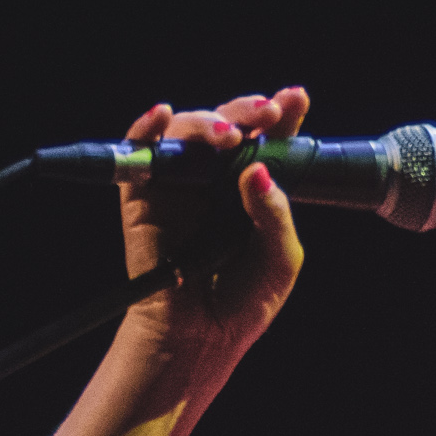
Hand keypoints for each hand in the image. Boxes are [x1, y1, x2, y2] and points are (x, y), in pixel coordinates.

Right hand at [117, 88, 308, 353]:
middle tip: (266, 112)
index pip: (271, 141)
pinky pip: (140, 153)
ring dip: (208, 122)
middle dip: (248, 113)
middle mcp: (219, 178)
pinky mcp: (144, 197)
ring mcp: (182, 184)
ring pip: (189, 133)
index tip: (295, 98)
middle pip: (230, 127)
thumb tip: (256, 170)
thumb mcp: (281, 258)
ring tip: (229, 135)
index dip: (282, 116)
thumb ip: (274, 214)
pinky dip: (146, 128)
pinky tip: (161, 114)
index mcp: (257, 186)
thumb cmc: (245, 298)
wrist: (202, 337)